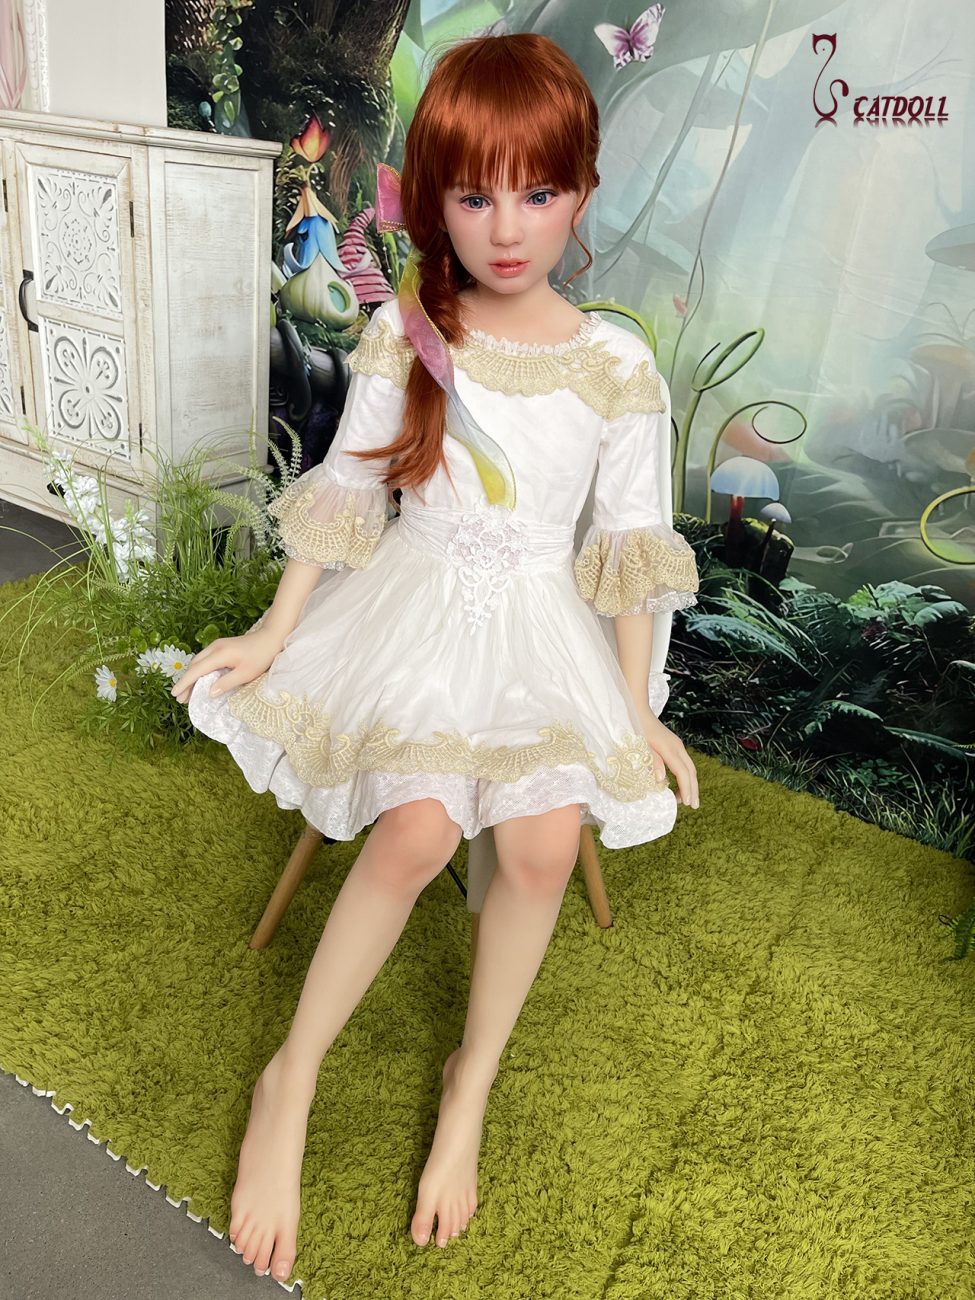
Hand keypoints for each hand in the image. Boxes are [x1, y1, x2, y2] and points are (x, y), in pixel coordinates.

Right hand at [169, 627, 283, 704]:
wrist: (271, 637)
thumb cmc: (261, 656)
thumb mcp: (246, 673)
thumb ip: (226, 683)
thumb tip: (209, 692)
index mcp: (219, 654)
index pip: (196, 670)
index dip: (184, 683)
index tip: (174, 694)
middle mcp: (214, 647)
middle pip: (194, 665)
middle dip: (185, 682)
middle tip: (180, 698)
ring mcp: (217, 645)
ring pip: (198, 661)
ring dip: (191, 676)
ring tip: (187, 692)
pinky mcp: (221, 646)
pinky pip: (204, 659)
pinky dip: (198, 670)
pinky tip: (200, 679)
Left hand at [637, 708, 699, 808]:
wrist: (639, 710)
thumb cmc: (637, 728)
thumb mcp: (642, 746)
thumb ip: (653, 762)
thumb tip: (661, 780)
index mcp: (670, 749)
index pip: (683, 773)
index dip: (686, 789)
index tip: (687, 803)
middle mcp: (678, 747)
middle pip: (691, 772)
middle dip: (693, 789)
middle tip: (694, 806)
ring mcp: (677, 745)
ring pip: (690, 767)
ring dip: (690, 784)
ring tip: (687, 799)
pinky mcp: (674, 745)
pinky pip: (684, 763)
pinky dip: (685, 776)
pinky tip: (679, 784)